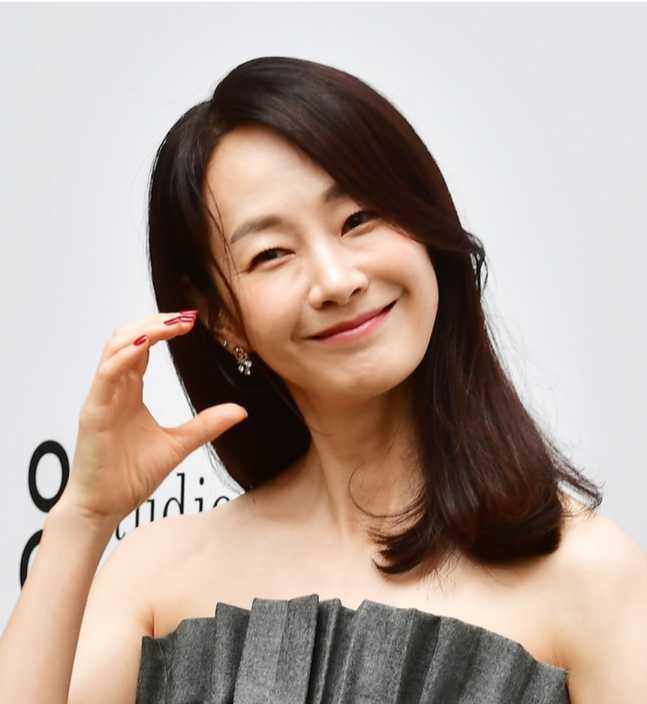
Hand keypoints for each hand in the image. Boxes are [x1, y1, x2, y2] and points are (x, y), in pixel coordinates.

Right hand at [57, 311, 246, 524]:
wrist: (105, 507)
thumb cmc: (130, 476)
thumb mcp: (178, 444)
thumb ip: (206, 425)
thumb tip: (240, 411)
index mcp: (129, 391)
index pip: (143, 346)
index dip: (164, 329)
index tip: (192, 321)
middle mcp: (114, 387)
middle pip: (127, 337)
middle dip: (156, 321)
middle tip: (187, 315)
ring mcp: (102, 397)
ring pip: (115, 347)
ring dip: (144, 330)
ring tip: (174, 323)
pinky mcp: (94, 410)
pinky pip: (106, 373)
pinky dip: (125, 355)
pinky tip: (147, 344)